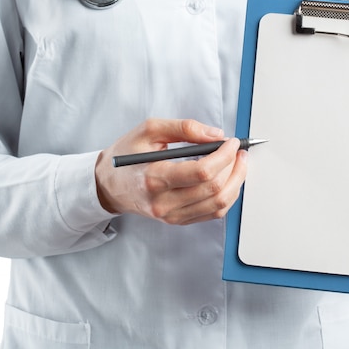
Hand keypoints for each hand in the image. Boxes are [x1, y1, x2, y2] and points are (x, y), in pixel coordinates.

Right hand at [95, 119, 247, 224]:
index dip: (223, 156)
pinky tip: (227, 179)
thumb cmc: (128, 154)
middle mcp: (163, 202)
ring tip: (237, 163)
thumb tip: (216, 135)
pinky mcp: (177, 220)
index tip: (231, 143)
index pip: (201, 173)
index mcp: (154, 177)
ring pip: (218, 205)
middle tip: (238, 151)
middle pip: (213, 190)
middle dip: (233, 167)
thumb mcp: (150, 130)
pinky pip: (212, 214)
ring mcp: (171, 215)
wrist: (110, 184)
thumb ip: (184, 128)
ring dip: (235, 182)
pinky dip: (227, 196)